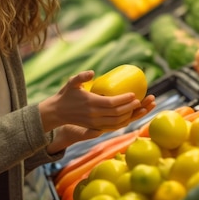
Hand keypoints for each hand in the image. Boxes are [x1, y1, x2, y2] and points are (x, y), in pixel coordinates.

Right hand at [39, 71, 156, 133]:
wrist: (57, 112)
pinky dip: (124, 123)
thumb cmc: (66, 95)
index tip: (134, 94)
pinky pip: (113, 127)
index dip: (124, 100)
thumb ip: (81, 77)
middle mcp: (94, 115)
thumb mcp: (71, 83)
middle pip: (117, 114)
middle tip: (141, 100)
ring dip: (131, 117)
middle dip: (131, 108)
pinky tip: (132, 117)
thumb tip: (92, 72)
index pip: (112, 103)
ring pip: (117, 122)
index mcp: (90, 103)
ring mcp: (95, 123)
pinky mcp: (96, 127)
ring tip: (141, 109)